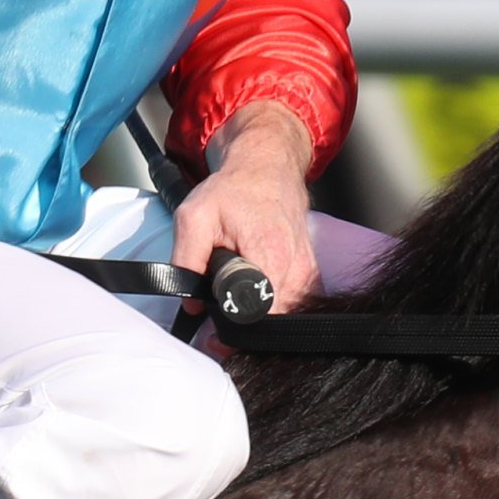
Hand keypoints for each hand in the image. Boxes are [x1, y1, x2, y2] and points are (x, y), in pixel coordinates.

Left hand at [172, 103, 323, 311]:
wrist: (267, 166)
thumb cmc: (233, 189)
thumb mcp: (194, 216)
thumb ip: (186, 261)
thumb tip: (190, 304)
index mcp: (270, 255)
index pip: (258, 317)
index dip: (234, 330)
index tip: (216, 331)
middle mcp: (297, 268)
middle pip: (273, 323)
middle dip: (245, 327)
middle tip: (221, 316)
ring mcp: (308, 273)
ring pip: (285, 318)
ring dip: (261, 317)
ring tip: (238, 300)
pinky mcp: (311, 274)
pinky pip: (294, 305)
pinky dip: (274, 306)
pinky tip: (257, 293)